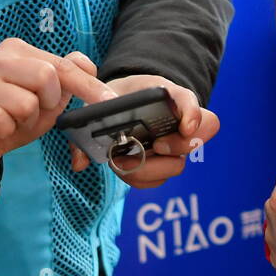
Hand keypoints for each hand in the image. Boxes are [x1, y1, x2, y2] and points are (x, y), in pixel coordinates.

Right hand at [0, 38, 115, 182]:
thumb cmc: (11, 118)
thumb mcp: (46, 101)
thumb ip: (68, 79)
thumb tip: (85, 63)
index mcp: (15, 51)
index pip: (62, 65)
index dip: (88, 86)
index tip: (109, 102)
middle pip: (45, 77)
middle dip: (48, 105)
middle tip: (32, 113)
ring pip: (25, 103)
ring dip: (25, 122)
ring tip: (11, 122)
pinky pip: (0, 121)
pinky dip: (5, 132)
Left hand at [70, 74, 219, 189]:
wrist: (121, 99)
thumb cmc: (118, 94)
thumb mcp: (104, 95)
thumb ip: (90, 118)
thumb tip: (80, 161)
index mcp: (170, 98)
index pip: (193, 104)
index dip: (193, 115)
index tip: (184, 127)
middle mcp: (179, 123)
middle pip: (195, 139)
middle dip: (176, 146)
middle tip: (155, 145)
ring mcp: (173, 146)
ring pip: (177, 165)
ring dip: (151, 168)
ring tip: (126, 159)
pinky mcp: (161, 165)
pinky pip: (158, 180)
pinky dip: (141, 178)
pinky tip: (125, 166)